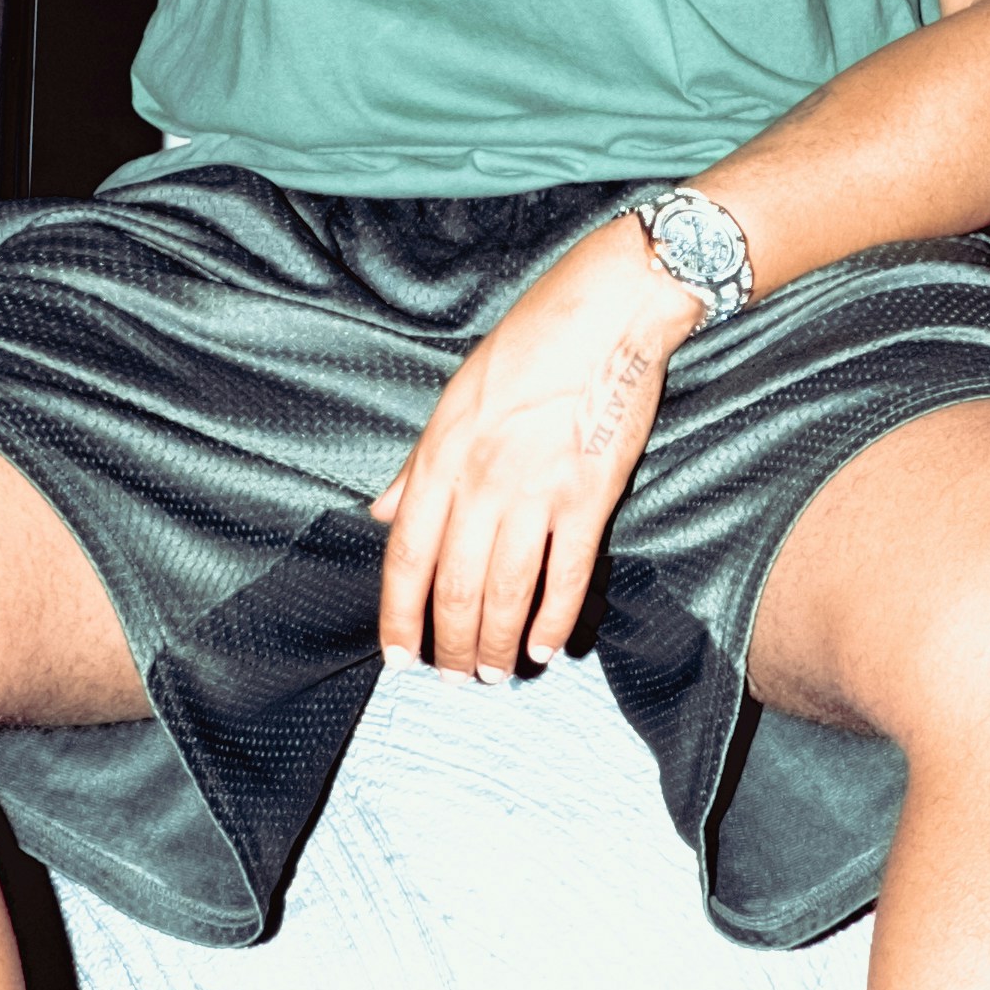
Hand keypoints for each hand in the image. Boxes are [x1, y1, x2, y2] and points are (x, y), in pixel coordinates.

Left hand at [371, 222, 701, 676]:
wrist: (608, 311)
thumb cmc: (530, 343)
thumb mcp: (456, 395)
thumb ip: (418, 462)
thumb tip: (381, 510)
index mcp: (441, 454)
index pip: (405, 555)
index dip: (399, 616)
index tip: (399, 657)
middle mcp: (480, 480)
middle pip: (455, 586)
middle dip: (451, 645)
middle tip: (454, 679)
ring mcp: (535, 490)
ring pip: (506, 592)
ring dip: (498, 645)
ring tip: (495, 676)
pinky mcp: (589, 495)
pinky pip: (566, 575)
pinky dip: (555, 620)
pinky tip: (547, 649)